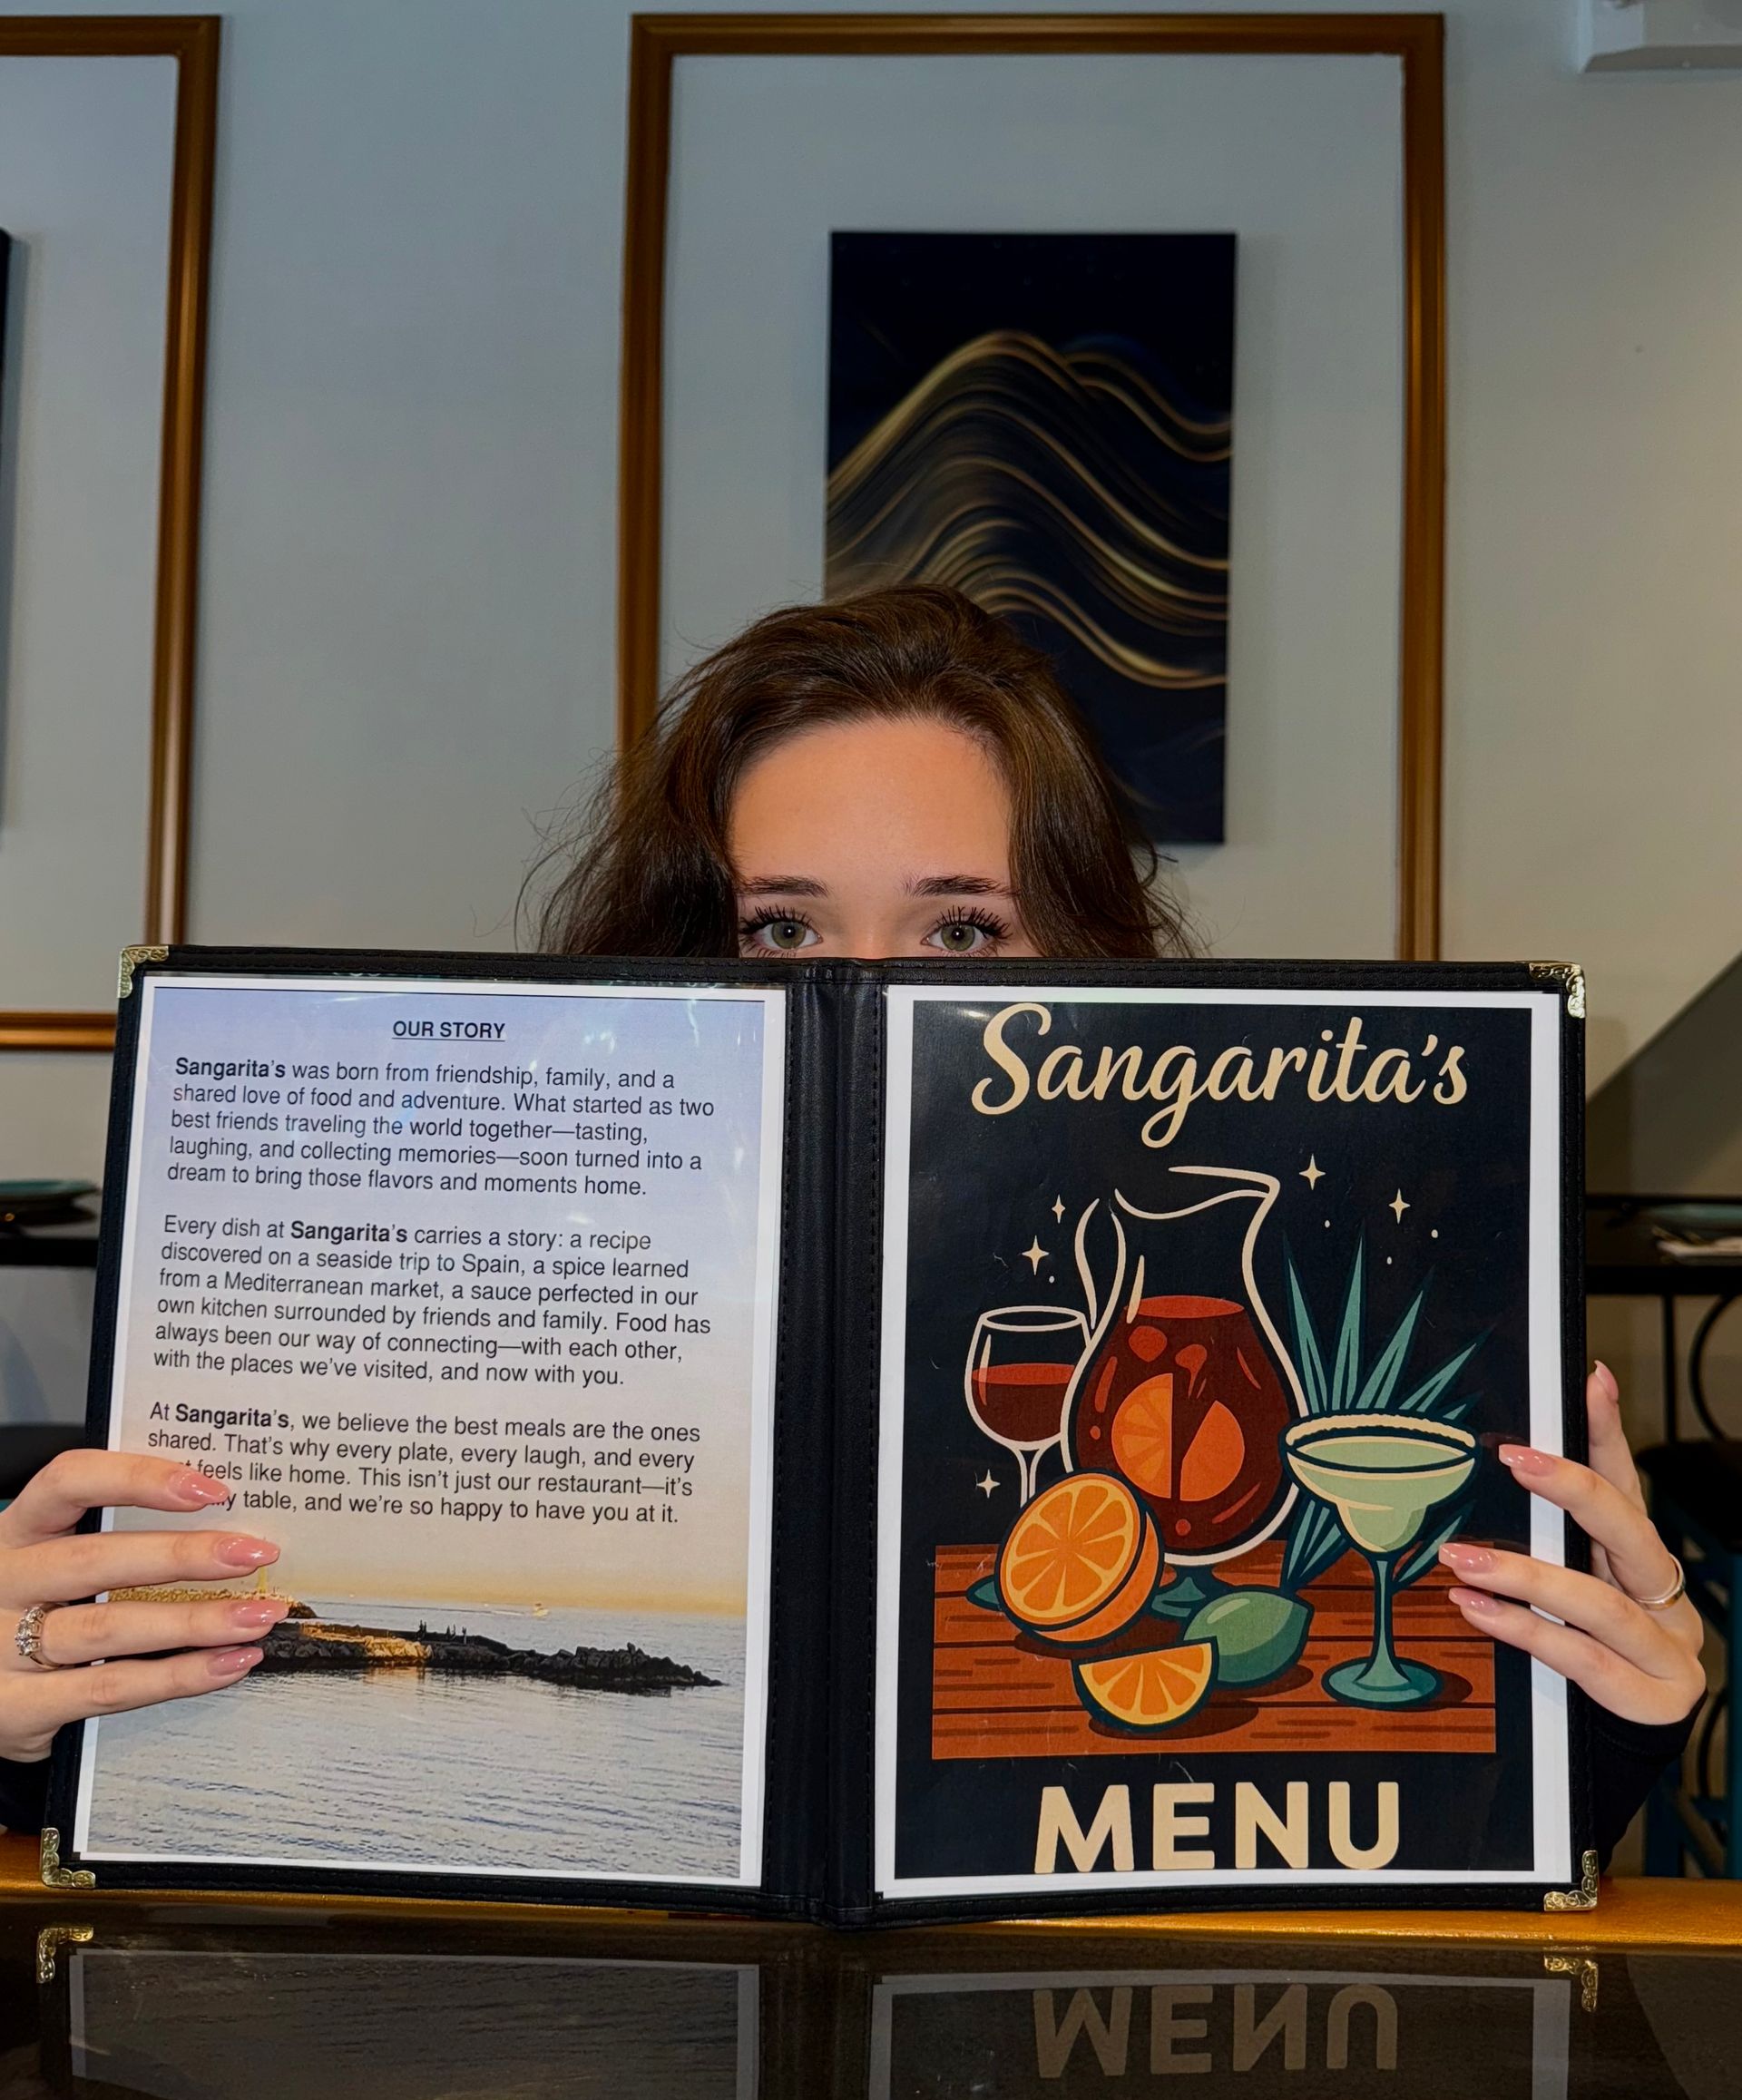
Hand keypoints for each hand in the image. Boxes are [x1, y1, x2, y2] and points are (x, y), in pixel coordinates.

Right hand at [0, 1452, 285, 1762]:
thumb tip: (224, 1527)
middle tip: (253, 1554)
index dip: (139, 1479)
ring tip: (255, 1616)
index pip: (69, 1482)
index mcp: (18, 1533)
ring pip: (109, 1627)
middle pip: (95, 1559)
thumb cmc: (30, 1613)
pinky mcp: (17, 1708)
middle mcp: (7, 1583)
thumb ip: (115, 1542)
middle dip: (185, 1555)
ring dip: (195, 1622)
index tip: (208, 1489)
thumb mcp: (51, 1565)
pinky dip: (178, 1677)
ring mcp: (3, 1647)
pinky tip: (227, 1663)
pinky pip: (109, 1688)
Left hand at [1438, 1364, 1704, 1725]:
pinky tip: (1478, 1609)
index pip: (1627, 1483)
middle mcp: (1664, 1595)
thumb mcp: (1565, 1589)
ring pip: (1598, 1602)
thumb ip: (1539, 1541)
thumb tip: (1490, 1471)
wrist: (1618, 1743)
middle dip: (1572, 1489)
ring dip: (1524, 1575)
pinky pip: (1584, 1659)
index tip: (1588, 1381)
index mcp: (1638, 1558)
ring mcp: (1669, 1649)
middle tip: (1513, 1458)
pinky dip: (1526, 1632)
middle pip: (1627, 1530)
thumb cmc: (1585, 1652)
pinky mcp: (1654, 1700)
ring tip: (1462, 1558)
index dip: (1608, 1432)